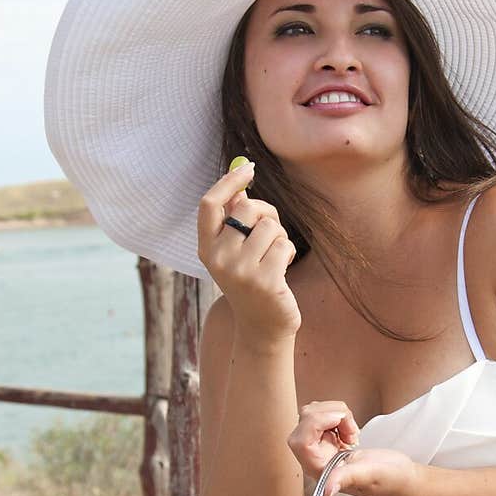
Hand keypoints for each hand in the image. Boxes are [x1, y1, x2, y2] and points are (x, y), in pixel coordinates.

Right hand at [197, 161, 300, 340]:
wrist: (261, 327)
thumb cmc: (251, 282)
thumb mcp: (235, 252)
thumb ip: (234, 221)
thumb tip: (240, 186)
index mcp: (206, 249)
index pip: (209, 205)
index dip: (229, 182)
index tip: (248, 168)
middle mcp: (218, 259)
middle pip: (247, 209)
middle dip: (267, 213)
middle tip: (273, 230)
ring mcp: (241, 271)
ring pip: (270, 226)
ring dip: (280, 237)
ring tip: (275, 257)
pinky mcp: (265, 281)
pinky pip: (284, 245)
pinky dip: (289, 253)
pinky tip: (283, 269)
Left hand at [287, 402, 418, 495]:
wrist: (400, 477)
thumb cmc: (387, 481)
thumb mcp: (368, 476)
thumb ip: (345, 478)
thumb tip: (327, 491)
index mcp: (320, 470)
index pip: (300, 440)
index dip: (316, 422)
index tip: (339, 420)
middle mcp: (316, 458)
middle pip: (305, 422)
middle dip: (329, 415)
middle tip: (350, 427)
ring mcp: (322, 446)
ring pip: (314, 414)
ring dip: (336, 413)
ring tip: (352, 431)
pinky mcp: (330, 438)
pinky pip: (324, 415)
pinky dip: (339, 414)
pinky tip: (350, 430)